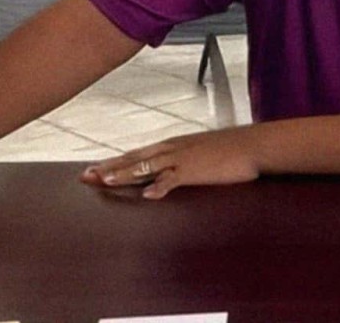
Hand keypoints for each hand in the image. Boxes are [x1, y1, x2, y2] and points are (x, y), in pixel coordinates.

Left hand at [81, 127, 261, 199]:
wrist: (254, 145)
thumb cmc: (232, 149)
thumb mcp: (202, 151)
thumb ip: (185, 158)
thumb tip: (174, 169)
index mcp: (174, 146)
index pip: (138, 154)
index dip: (115, 162)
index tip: (95, 169)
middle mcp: (173, 150)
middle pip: (134, 158)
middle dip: (110, 167)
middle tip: (85, 175)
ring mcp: (183, 159)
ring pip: (147, 166)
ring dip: (126, 173)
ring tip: (107, 181)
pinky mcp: (196, 170)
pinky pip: (174, 179)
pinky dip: (161, 186)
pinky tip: (149, 194)